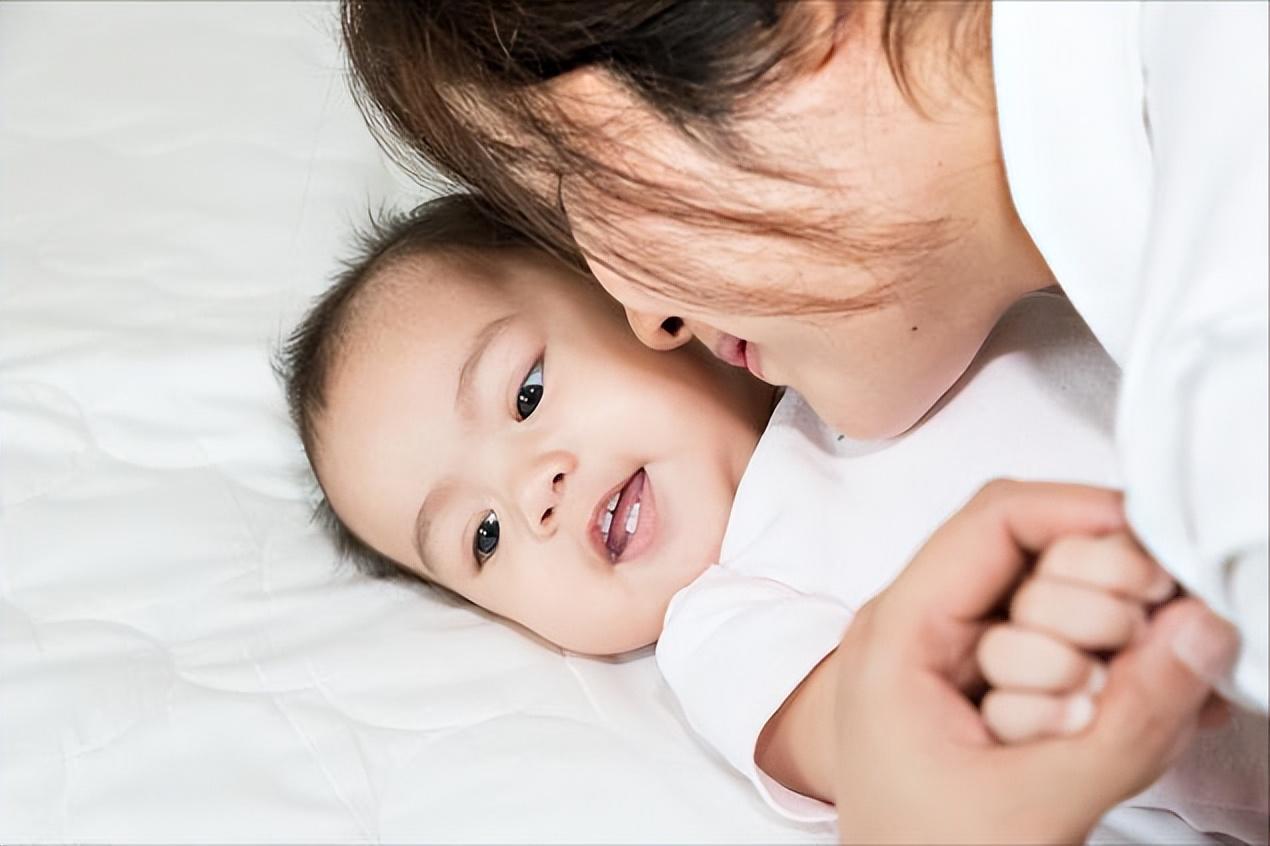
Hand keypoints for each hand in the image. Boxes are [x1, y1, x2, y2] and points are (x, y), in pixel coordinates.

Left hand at [832, 481, 1238, 843]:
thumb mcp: (1035, 802)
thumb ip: (1128, 720)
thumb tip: (1201, 628)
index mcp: (900, 634)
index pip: (994, 519)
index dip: (1082, 513)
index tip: (1160, 548)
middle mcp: (923, 630)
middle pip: (1034, 554)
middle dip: (1097, 605)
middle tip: (1120, 673)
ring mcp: (956, 660)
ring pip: (1059, 605)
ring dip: (1101, 657)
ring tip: (1089, 729)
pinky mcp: (992, 693)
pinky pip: (1067, 652)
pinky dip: (1110, 680)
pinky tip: (1135, 723)